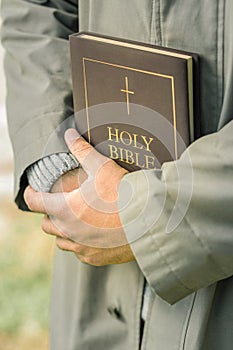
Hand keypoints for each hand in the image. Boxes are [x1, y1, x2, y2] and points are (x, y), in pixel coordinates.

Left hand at [24, 129, 134, 265]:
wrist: (150, 220)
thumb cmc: (125, 193)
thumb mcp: (102, 167)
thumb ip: (82, 150)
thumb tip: (69, 134)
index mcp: (65, 209)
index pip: (34, 202)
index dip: (30, 193)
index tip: (33, 190)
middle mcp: (69, 232)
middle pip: (46, 224)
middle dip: (49, 213)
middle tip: (60, 204)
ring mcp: (82, 247)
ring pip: (61, 241)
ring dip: (63, 230)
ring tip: (76, 220)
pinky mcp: (95, 257)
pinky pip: (79, 252)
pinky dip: (80, 243)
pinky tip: (92, 234)